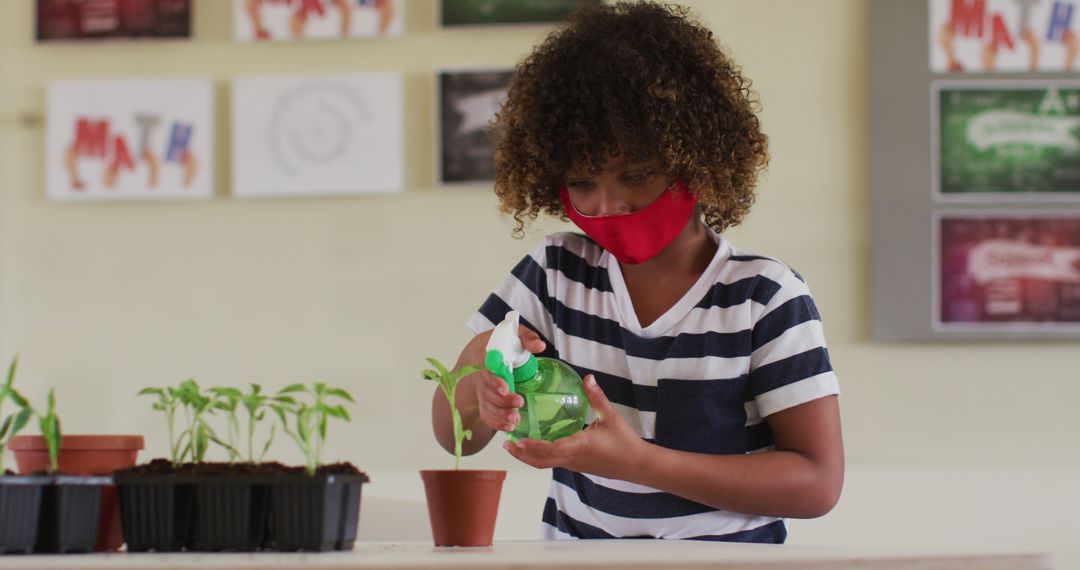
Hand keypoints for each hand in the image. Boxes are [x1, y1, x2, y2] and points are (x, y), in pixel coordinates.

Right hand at [472, 326, 545, 431]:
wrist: (483, 351)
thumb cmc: (503, 343)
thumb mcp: (515, 335)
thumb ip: (527, 338)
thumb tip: (540, 346)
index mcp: (487, 360)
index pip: (487, 372)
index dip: (495, 382)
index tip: (506, 389)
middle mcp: (481, 378)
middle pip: (487, 393)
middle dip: (503, 401)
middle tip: (519, 403)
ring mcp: (482, 392)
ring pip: (487, 407)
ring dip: (500, 415)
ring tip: (515, 420)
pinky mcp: (486, 402)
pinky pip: (487, 415)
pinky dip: (496, 423)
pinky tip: (509, 427)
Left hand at [503, 374, 647, 480]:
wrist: (637, 465)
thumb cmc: (625, 442)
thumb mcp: (611, 417)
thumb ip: (597, 397)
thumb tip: (588, 378)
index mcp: (579, 447)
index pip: (550, 450)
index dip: (532, 447)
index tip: (517, 440)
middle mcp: (572, 459)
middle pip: (540, 462)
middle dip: (521, 454)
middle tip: (506, 442)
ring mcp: (574, 465)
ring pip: (545, 464)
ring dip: (529, 455)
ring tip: (515, 443)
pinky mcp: (577, 466)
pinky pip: (554, 462)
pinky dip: (541, 455)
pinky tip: (537, 443)